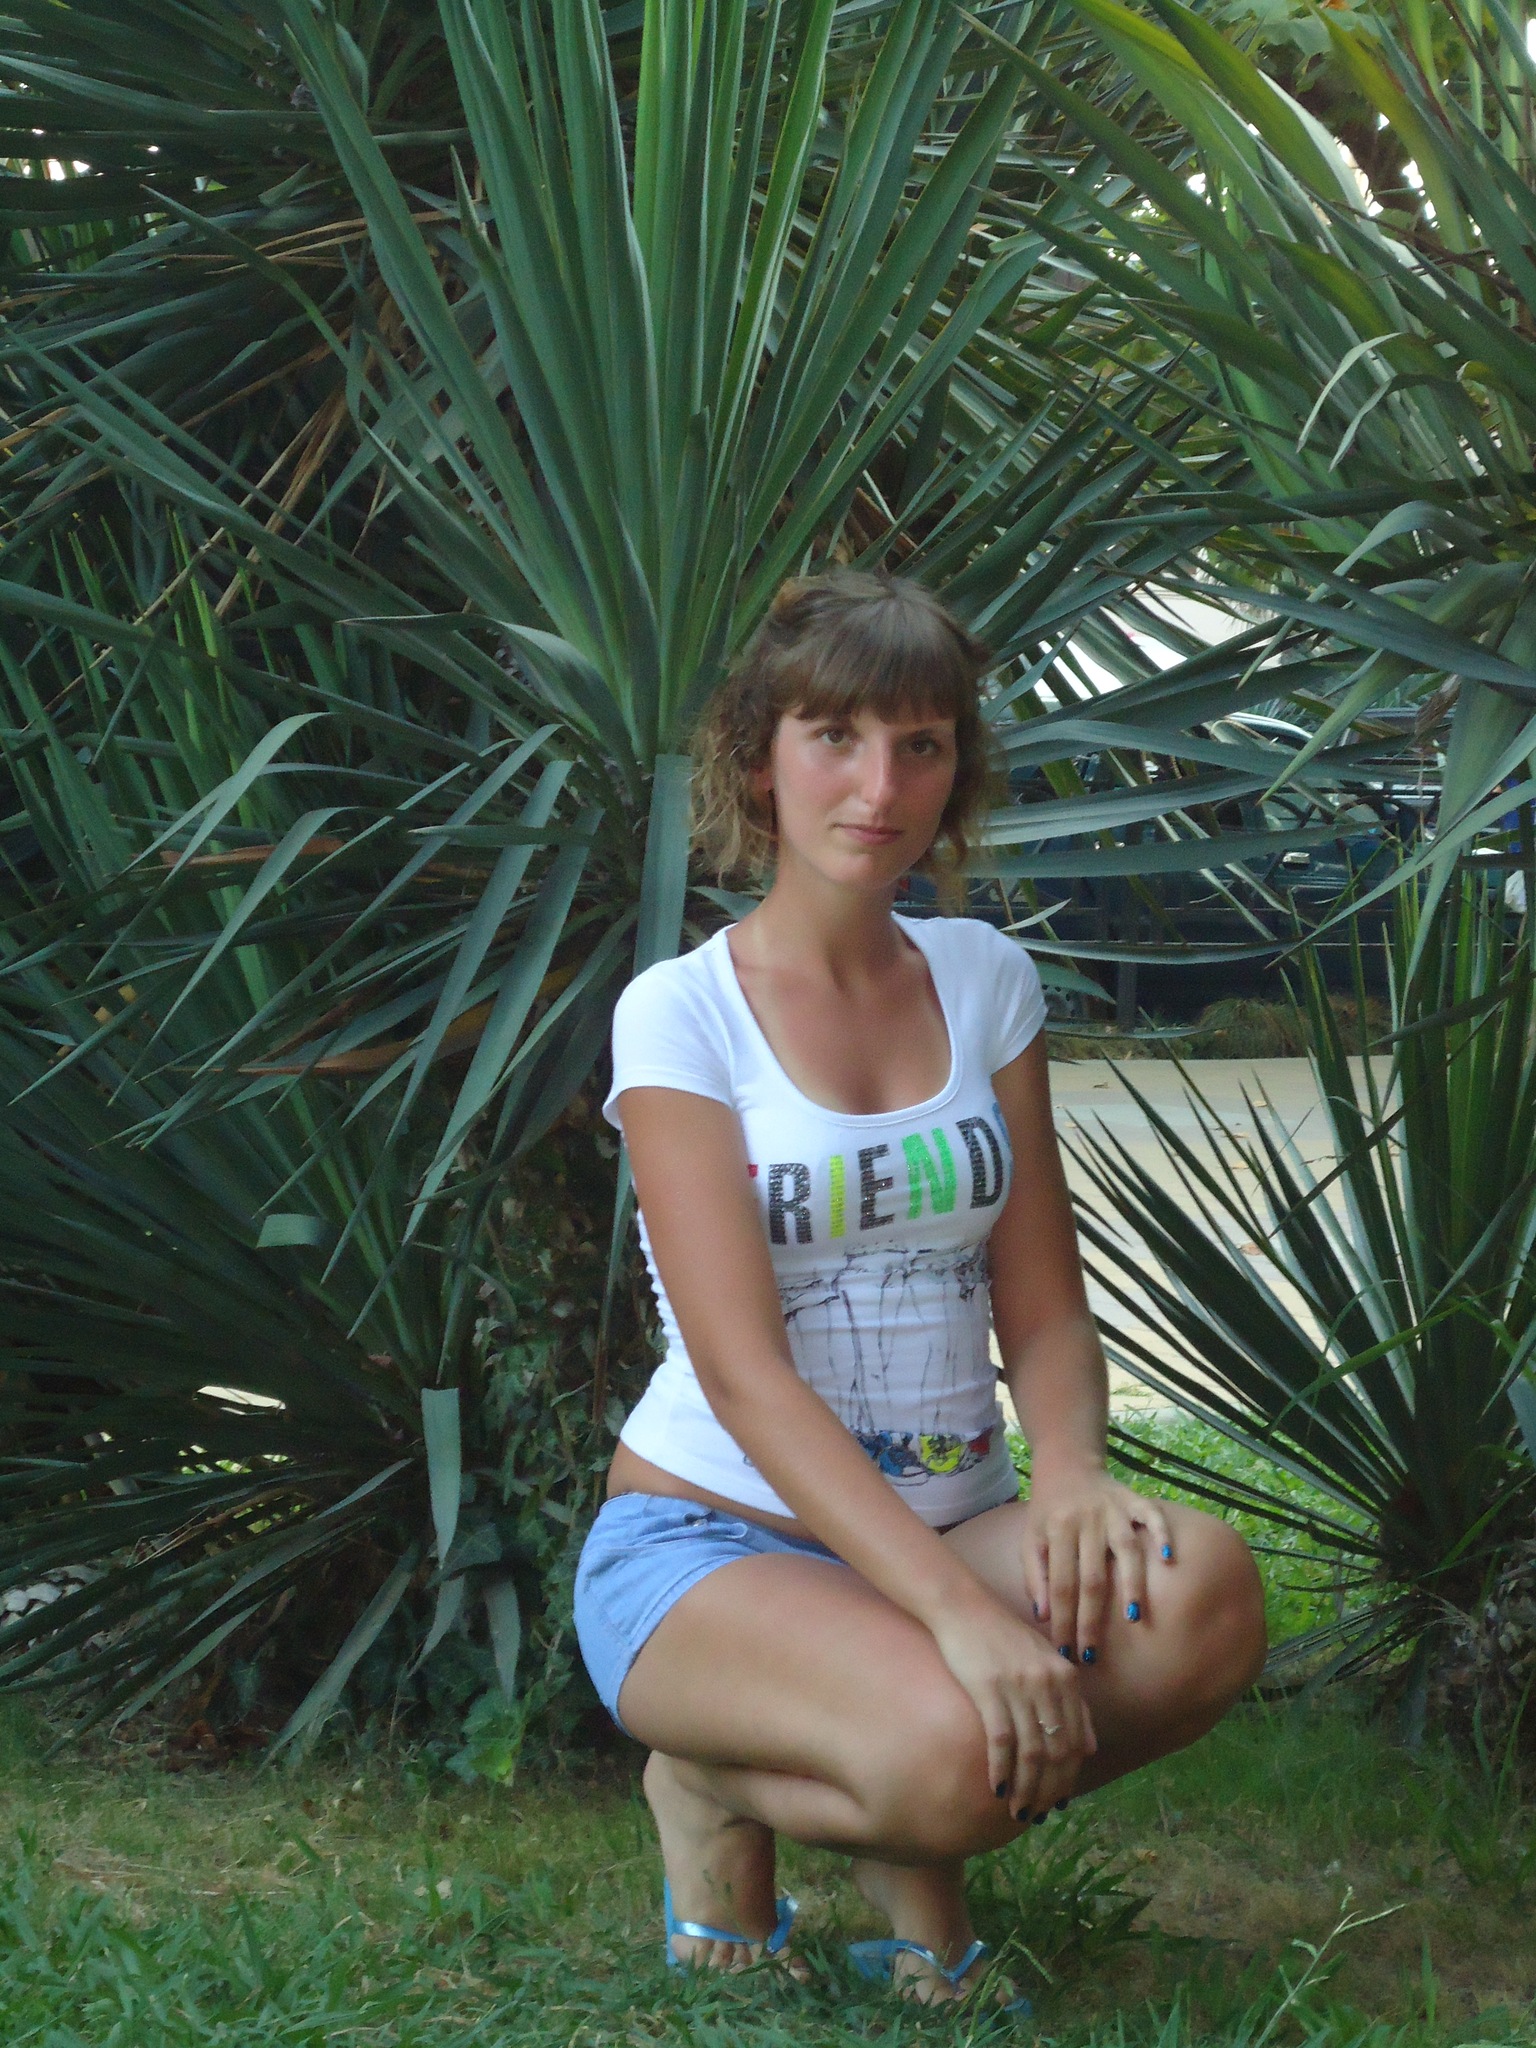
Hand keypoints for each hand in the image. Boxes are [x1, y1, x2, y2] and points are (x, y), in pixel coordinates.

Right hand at [929, 1592, 1096, 1819]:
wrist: (964, 1607)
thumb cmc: (1003, 1637)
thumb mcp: (1046, 1662)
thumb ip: (1071, 1702)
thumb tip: (1089, 1749)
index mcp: (1066, 1678)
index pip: (1076, 1743)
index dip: (1068, 1778)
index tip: (1057, 1801)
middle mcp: (1049, 1682)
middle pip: (1058, 1752)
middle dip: (1049, 1790)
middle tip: (1035, 1813)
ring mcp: (1020, 1685)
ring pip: (1032, 1752)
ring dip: (1026, 1787)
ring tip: (1017, 1810)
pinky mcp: (989, 1688)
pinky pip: (1001, 1739)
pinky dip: (1001, 1769)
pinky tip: (996, 1788)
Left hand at [1021, 1464, 1172, 1661]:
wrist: (1068, 1464)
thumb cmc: (1048, 1510)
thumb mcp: (1030, 1538)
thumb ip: (1035, 1574)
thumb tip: (1043, 1616)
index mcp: (1056, 1530)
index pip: (1060, 1585)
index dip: (1063, 1621)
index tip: (1066, 1653)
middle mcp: (1086, 1520)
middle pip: (1091, 1577)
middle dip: (1092, 1619)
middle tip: (1093, 1654)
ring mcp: (1113, 1509)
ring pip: (1125, 1550)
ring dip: (1131, 1584)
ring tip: (1133, 1618)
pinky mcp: (1134, 1499)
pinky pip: (1152, 1516)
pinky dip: (1161, 1535)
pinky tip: (1167, 1560)